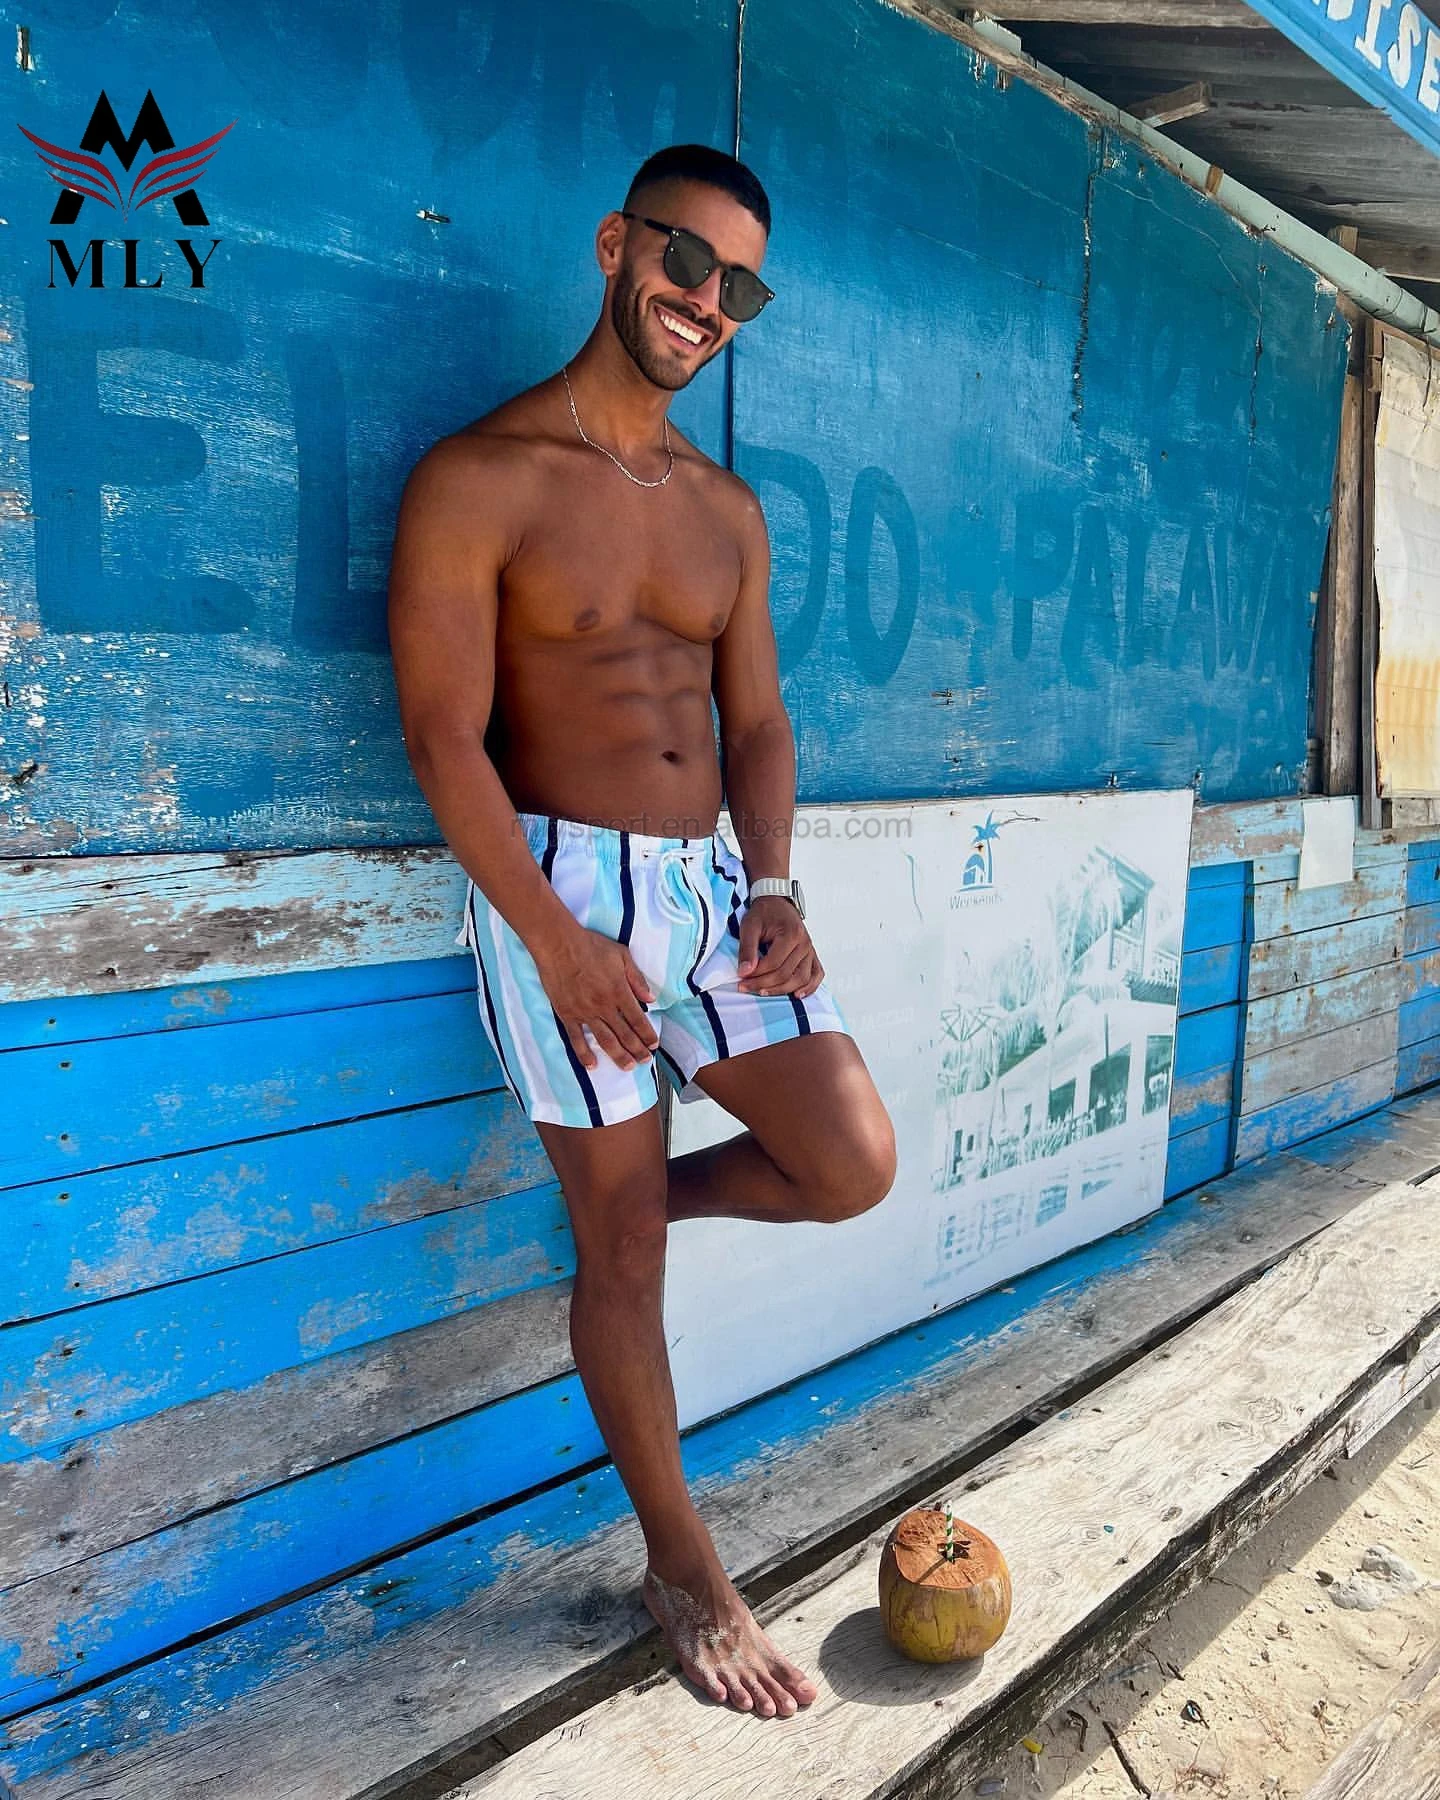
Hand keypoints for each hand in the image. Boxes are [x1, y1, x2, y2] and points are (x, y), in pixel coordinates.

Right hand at [532, 924, 659, 1072]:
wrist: (558, 945)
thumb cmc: (590, 946)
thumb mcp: (621, 955)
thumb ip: (637, 979)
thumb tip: (650, 999)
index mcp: (619, 991)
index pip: (638, 1019)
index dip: (647, 1034)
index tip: (654, 1044)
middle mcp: (604, 1006)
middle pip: (625, 1034)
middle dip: (637, 1050)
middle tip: (646, 1061)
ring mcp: (585, 1013)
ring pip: (605, 1040)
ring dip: (618, 1056)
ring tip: (628, 1067)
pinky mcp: (567, 1015)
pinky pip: (577, 1039)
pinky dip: (584, 1054)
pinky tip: (592, 1065)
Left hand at [737, 896, 823, 997]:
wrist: (777, 903)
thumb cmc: (763, 913)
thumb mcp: (749, 926)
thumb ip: (747, 949)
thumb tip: (744, 972)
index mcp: (792, 934)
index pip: (774, 963)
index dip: (756, 974)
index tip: (741, 978)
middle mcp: (805, 943)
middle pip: (787, 973)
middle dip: (764, 984)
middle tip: (745, 987)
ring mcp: (811, 950)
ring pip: (801, 979)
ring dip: (782, 990)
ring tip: (762, 992)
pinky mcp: (812, 955)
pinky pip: (816, 975)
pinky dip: (809, 988)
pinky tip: (796, 995)